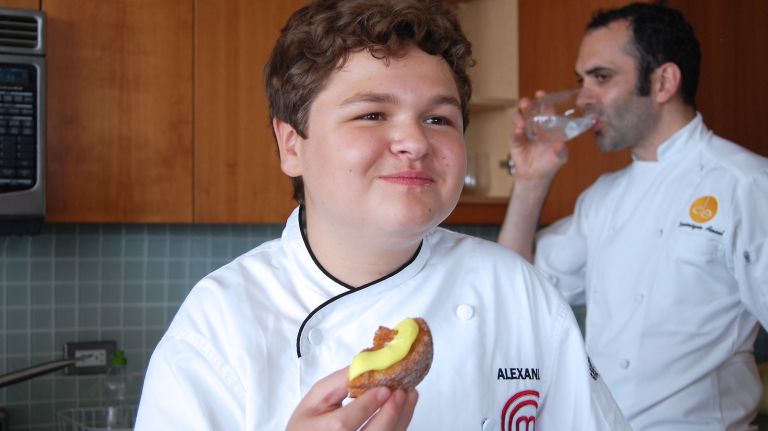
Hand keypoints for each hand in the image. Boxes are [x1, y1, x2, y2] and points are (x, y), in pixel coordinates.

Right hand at [286, 367, 418, 430]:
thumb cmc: (309, 422)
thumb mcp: (315, 399)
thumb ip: (337, 382)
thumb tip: (365, 363)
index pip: (344, 423)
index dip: (367, 405)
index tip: (384, 388)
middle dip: (390, 413)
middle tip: (402, 390)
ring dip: (402, 417)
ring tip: (410, 393)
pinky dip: (401, 423)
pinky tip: (405, 406)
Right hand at [509, 91, 568, 182]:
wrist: (535, 175)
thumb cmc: (549, 163)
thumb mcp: (560, 157)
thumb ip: (561, 150)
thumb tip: (561, 143)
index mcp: (548, 126)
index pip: (546, 109)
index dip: (544, 100)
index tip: (540, 93)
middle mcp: (535, 126)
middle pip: (529, 110)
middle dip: (527, 104)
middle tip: (525, 103)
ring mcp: (524, 132)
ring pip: (519, 118)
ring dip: (518, 117)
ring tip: (520, 122)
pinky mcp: (515, 141)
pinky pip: (514, 134)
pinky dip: (516, 133)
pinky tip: (518, 132)